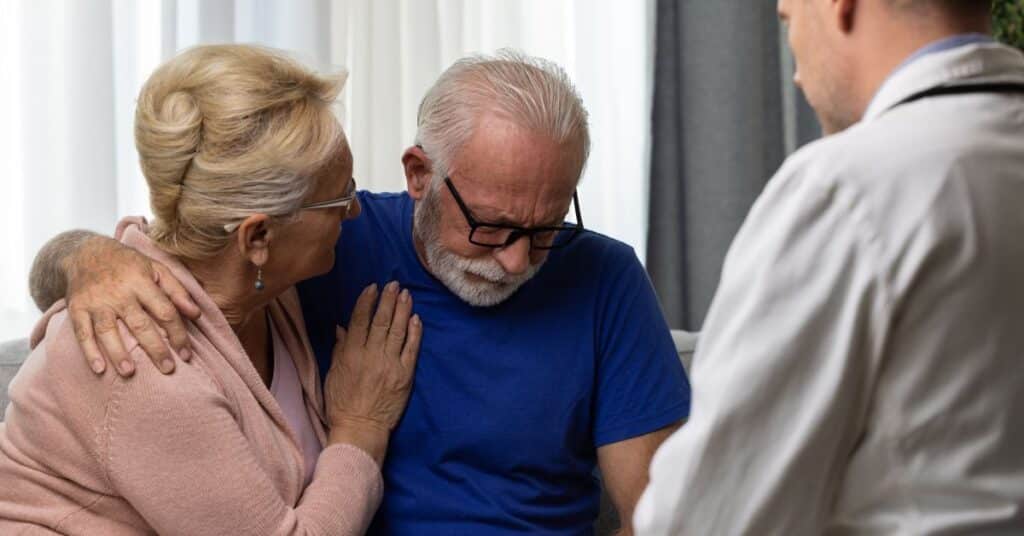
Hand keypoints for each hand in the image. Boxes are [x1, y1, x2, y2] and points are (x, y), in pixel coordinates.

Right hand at [66, 236, 200, 376]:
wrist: (84, 252)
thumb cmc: (128, 264)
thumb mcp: (156, 268)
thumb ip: (177, 290)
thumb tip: (196, 314)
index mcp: (141, 282)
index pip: (165, 311)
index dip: (178, 333)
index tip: (186, 354)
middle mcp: (118, 293)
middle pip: (139, 324)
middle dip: (155, 348)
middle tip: (167, 368)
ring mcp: (96, 302)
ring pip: (108, 331)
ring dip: (118, 353)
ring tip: (130, 373)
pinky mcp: (77, 309)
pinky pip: (82, 333)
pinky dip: (89, 352)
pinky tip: (99, 369)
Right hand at [324, 282, 421, 462]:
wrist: (360, 428)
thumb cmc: (341, 404)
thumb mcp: (333, 375)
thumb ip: (339, 350)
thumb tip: (342, 328)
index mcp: (350, 354)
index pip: (359, 321)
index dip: (367, 302)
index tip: (373, 287)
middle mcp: (371, 355)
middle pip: (381, 321)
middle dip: (388, 300)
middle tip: (394, 284)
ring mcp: (390, 364)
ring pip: (398, 331)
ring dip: (403, 310)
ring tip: (406, 295)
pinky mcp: (405, 375)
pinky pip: (411, 349)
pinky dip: (414, 332)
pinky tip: (416, 319)